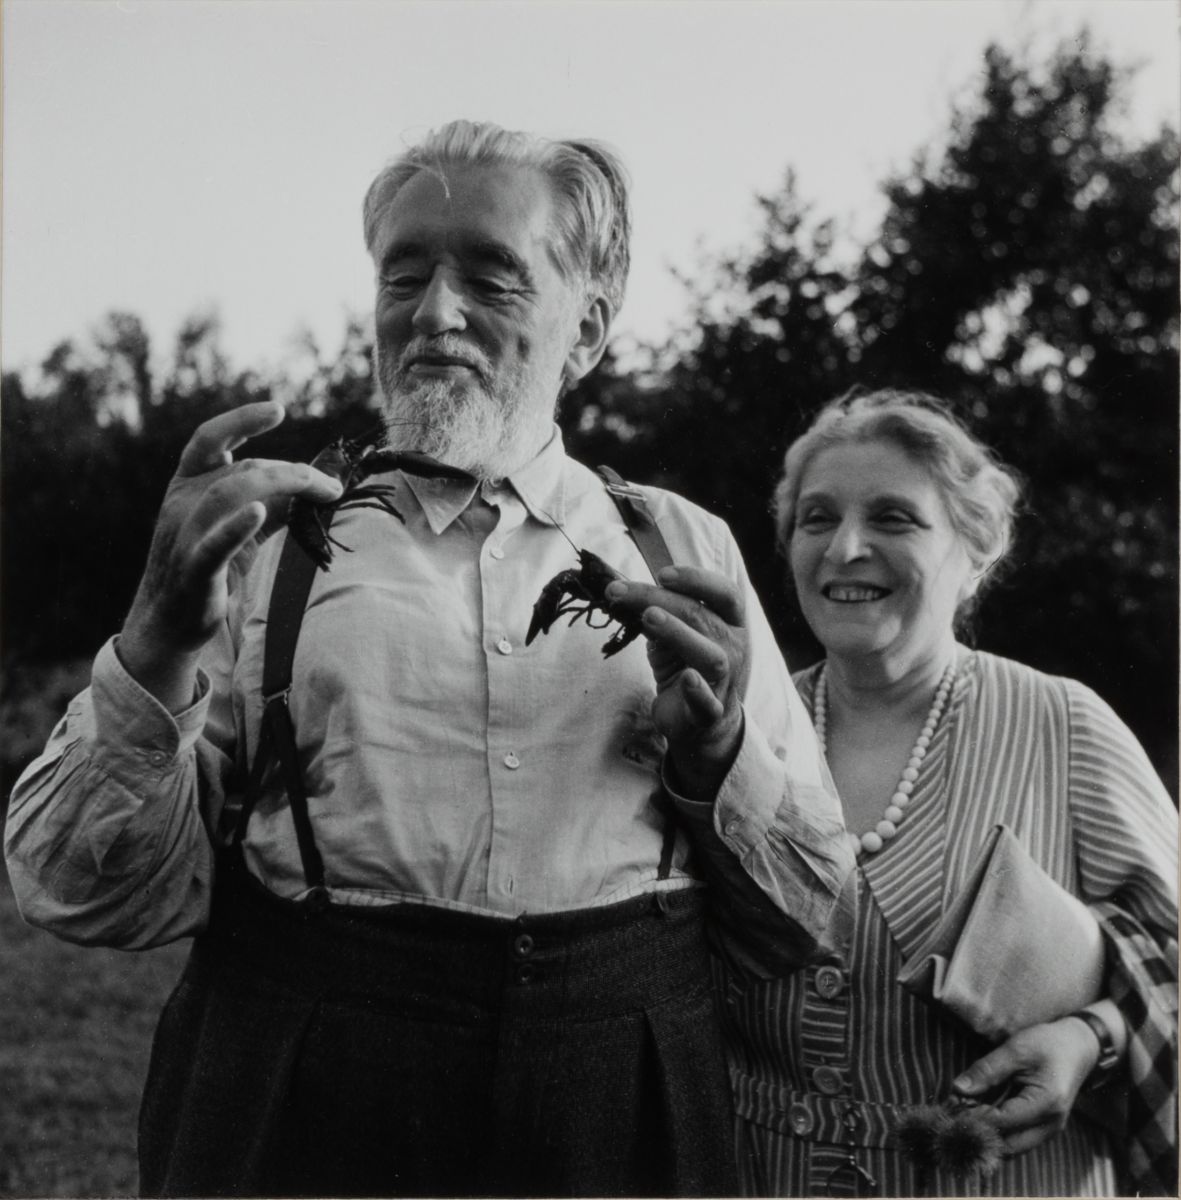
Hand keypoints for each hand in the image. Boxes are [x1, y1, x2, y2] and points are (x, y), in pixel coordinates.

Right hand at [119, 401, 342, 708]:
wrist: (168, 622)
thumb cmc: (208, 568)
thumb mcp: (234, 524)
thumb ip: (266, 501)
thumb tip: (316, 485)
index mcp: (186, 485)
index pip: (209, 440)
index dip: (241, 420)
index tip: (277, 409)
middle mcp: (181, 502)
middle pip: (241, 469)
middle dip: (293, 472)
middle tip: (331, 487)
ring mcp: (184, 534)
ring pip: (229, 492)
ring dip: (281, 485)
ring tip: (318, 491)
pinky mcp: (193, 568)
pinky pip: (213, 542)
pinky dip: (236, 526)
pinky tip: (259, 513)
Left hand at [606, 565, 748, 801]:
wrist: (698, 720)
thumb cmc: (685, 664)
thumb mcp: (672, 632)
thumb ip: (656, 609)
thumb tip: (620, 588)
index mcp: (729, 622)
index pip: (724, 592)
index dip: (696, 579)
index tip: (661, 573)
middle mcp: (733, 647)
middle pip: (700, 616)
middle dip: (658, 599)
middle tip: (619, 591)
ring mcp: (724, 680)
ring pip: (710, 655)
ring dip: (679, 633)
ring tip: (650, 618)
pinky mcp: (709, 711)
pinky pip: (708, 703)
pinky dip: (699, 691)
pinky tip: (687, 679)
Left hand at [950, 1016, 1100, 1156]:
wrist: (1078, 1048)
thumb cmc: (1048, 1045)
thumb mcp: (1015, 1050)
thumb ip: (986, 1071)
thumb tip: (958, 1089)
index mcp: (1045, 1105)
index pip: (1001, 1123)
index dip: (973, 1117)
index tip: (950, 1104)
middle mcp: (1050, 1126)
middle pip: (1007, 1146)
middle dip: (978, 1132)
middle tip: (955, 1110)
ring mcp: (1048, 1130)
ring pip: (1011, 1148)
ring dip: (986, 1134)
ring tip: (965, 1110)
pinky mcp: (1042, 1128)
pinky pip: (1016, 1139)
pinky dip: (996, 1131)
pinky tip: (979, 1112)